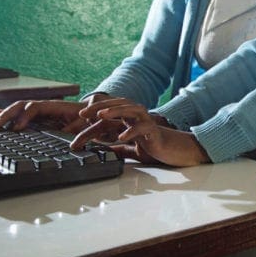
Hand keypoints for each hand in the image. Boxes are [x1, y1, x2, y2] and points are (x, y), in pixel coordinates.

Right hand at [0, 99, 88, 132]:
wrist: (92, 112)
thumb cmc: (88, 118)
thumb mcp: (84, 124)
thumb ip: (75, 130)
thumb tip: (69, 140)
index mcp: (55, 106)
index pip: (35, 107)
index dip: (24, 116)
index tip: (16, 128)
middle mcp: (45, 106)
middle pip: (23, 106)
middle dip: (8, 114)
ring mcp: (41, 111)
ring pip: (19, 109)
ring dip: (4, 115)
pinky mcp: (39, 117)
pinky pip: (20, 115)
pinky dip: (8, 116)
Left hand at [72, 98, 209, 166]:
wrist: (175, 151)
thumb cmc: (155, 147)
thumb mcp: (131, 150)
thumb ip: (118, 148)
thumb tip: (104, 151)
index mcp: (130, 118)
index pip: (110, 110)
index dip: (95, 112)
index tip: (80, 117)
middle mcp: (138, 116)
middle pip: (117, 105)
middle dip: (99, 107)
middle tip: (83, 114)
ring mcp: (147, 121)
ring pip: (130, 109)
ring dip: (114, 111)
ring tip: (100, 116)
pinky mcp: (154, 131)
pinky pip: (142, 127)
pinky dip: (131, 131)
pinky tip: (121, 137)